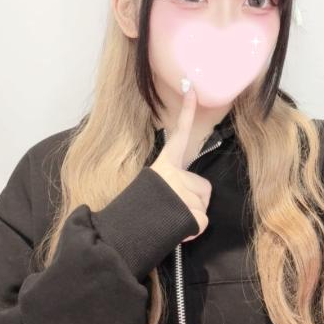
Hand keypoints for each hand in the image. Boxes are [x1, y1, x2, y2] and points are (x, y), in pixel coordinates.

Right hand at [149, 82, 211, 242]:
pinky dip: (192, 231)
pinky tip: (176, 232)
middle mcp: (173, 174)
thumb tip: (187, 198)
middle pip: (203, 187)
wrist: (120, 236)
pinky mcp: (189, 211)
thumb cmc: (138, 214)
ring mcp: (182, 192)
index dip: (187, 112)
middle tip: (172, 211)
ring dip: (192, 218)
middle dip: (195, 203)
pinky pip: (202, 223)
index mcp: (163, 166)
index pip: (178, 135)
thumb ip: (172, 185)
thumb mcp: (154, 191)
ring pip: (203, 206)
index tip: (192, 88)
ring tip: (169, 221)